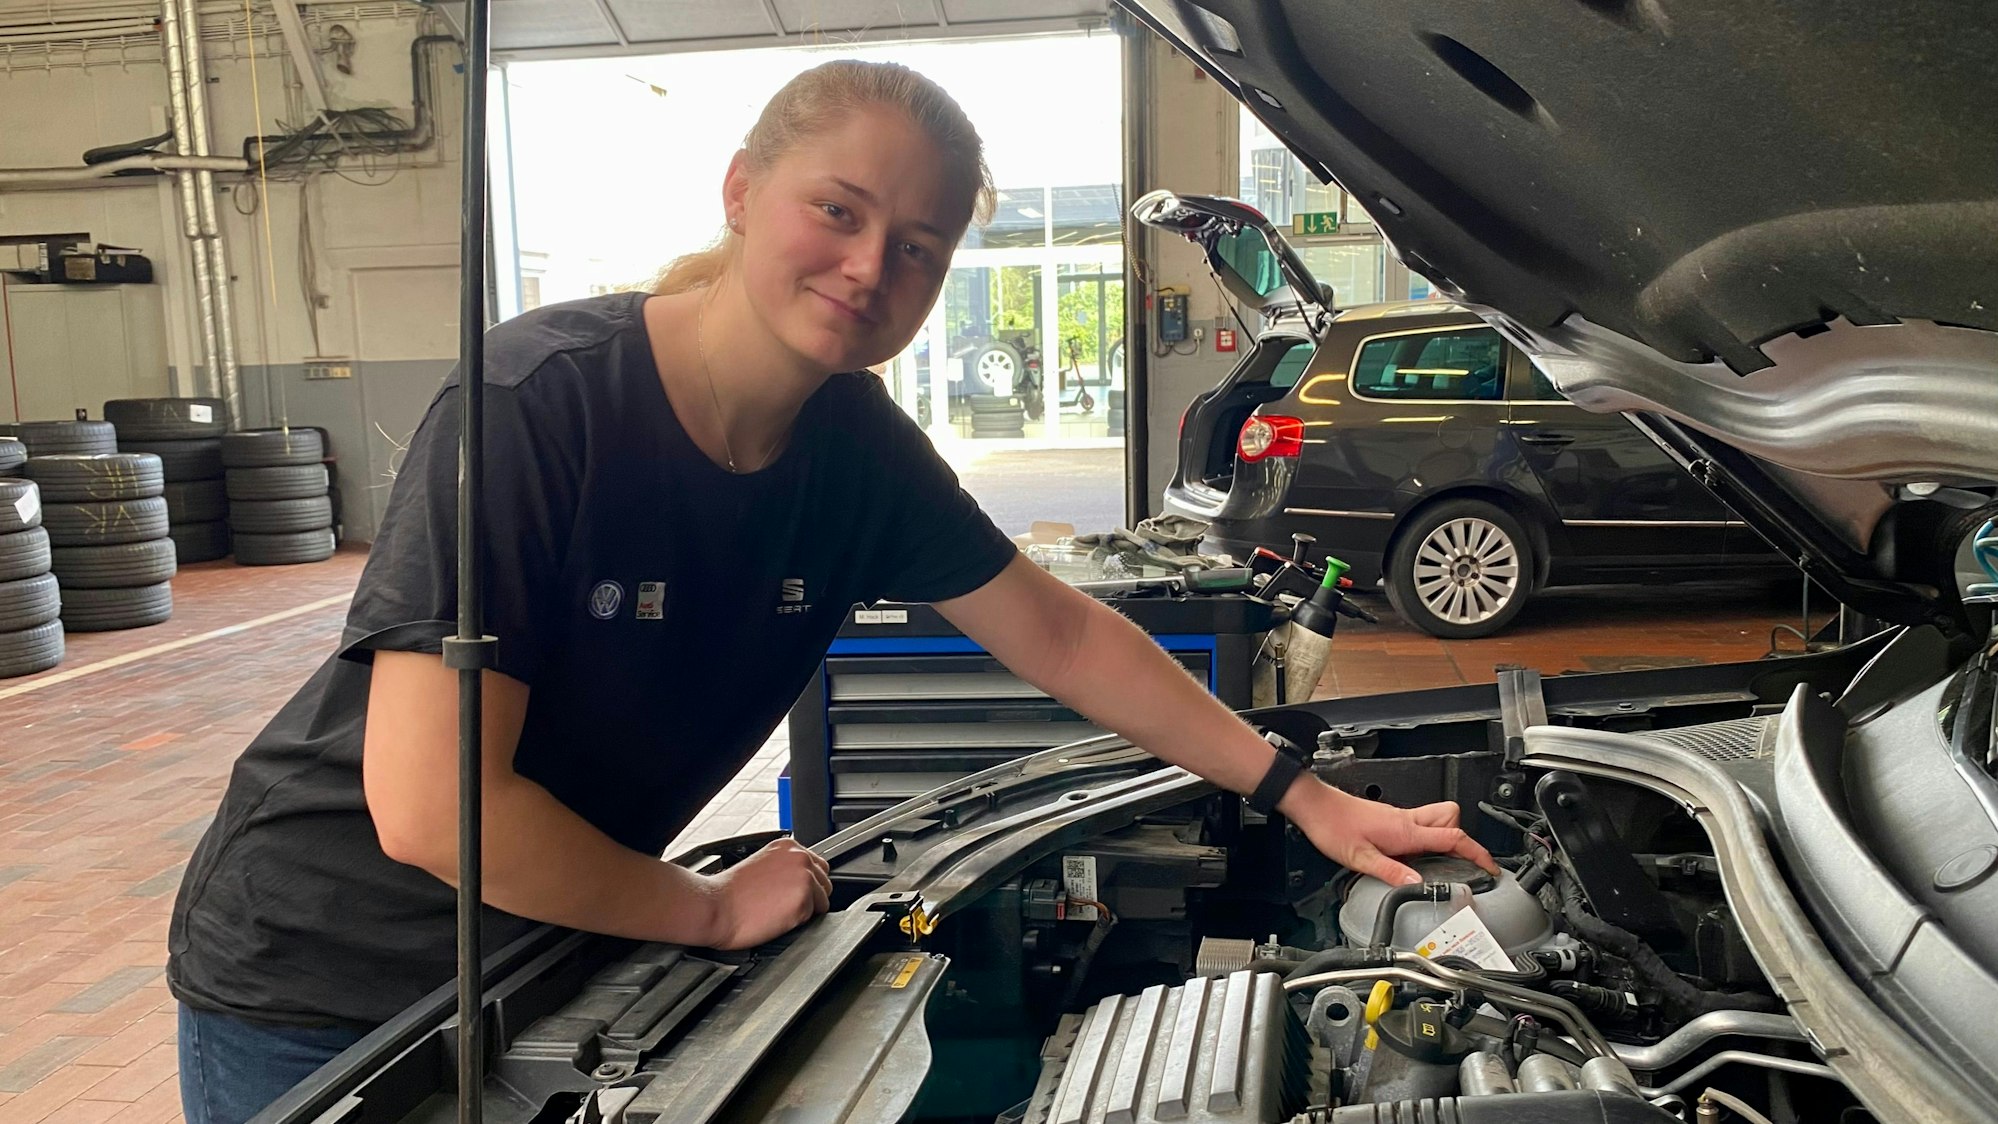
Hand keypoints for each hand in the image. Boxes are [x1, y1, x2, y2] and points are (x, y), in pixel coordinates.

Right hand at [703, 838, 832, 948]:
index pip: (817, 865)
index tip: (792, 891)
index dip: (806, 883)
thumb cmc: (730, 892)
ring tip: (778, 911)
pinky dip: (799, 922)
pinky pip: (813, 917)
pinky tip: (778, 918)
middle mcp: (800, 858)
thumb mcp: (762, 865)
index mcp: (788, 847)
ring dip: (806, 909)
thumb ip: (785, 867)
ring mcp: (804, 878)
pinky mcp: (803, 901)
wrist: (715, 906)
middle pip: (824, 882)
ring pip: (822, 901)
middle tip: (784, 904)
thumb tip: (799, 879)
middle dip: (811, 895)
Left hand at [1280, 778, 1497, 885]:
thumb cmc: (1333, 827)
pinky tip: (1415, 855)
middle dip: (1464, 841)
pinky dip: (1427, 839)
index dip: (1477, 853)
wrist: (1315, 807)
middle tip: (1464, 864)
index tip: (1490, 867)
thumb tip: (1418, 883)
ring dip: (1446, 838)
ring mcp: (1399, 818)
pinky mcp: (1390, 819)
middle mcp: (1407, 820)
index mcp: (1405, 831)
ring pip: (1438, 820)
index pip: (1454, 838)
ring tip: (1442, 863)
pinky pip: (1420, 825)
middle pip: (1452, 821)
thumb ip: (1392, 871)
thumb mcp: (1361, 858)